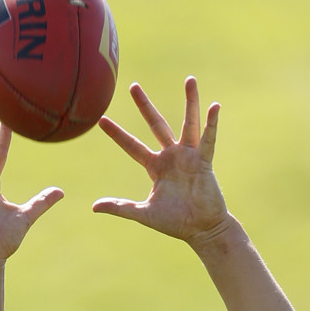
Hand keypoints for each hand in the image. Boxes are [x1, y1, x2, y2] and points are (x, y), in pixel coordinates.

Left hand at [93, 77, 228, 243]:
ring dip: (190, 102)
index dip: (117, 134)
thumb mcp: (144, 214)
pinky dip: (211, 124)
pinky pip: (208, 139)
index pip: (132, 146)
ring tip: (190, 80)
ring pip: (188, 123)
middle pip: (156, 124)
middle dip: (144, 106)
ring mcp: (189, 156)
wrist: (202, 230)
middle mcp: (171, 156)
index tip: (101, 120)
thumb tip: (94, 207)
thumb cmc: (175, 223)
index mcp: (156, 167)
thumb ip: (121, 208)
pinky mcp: (204, 161)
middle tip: (133, 86)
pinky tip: (214, 107)